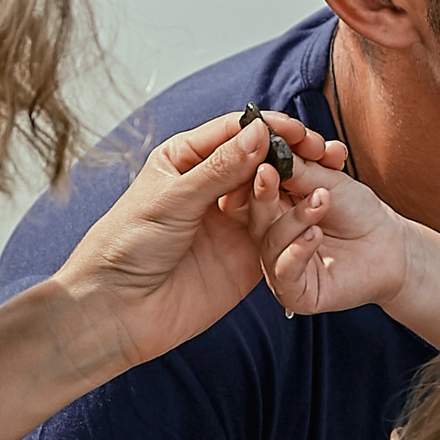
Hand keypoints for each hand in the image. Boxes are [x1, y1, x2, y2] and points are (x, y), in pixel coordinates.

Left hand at [60, 112, 345, 369]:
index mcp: (185, 160)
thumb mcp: (173, 199)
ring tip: (320, 182)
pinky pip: (276, 235)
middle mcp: (211, 187)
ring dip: (296, 188)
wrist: (119, 310)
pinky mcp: (246, 256)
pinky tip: (311, 216)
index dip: (267, 129)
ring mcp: (231, 222)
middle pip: (259, 162)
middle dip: (289, 155)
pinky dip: (295, 225)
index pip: (234, 134)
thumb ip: (220, 168)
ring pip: (273, 196)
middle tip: (319, 151)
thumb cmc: (127, 245)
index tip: (297, 129)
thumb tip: (260, 132)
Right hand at [247, 152, 414, 317]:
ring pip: (270, 243)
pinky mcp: (295, 293)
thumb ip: (299, 169)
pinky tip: (314, 236)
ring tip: (321, 201)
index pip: (251, 191)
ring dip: (295, 219)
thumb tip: (268, 143)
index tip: (261, 154)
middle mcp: (269, 238)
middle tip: (270, 173)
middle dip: (263, 193)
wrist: (391, 245)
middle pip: (255, 216)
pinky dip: (297, 253)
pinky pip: (284, 274)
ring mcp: (279, 266)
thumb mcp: (328, 182)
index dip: (254, 174)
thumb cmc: (358, 210)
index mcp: (271, 208)